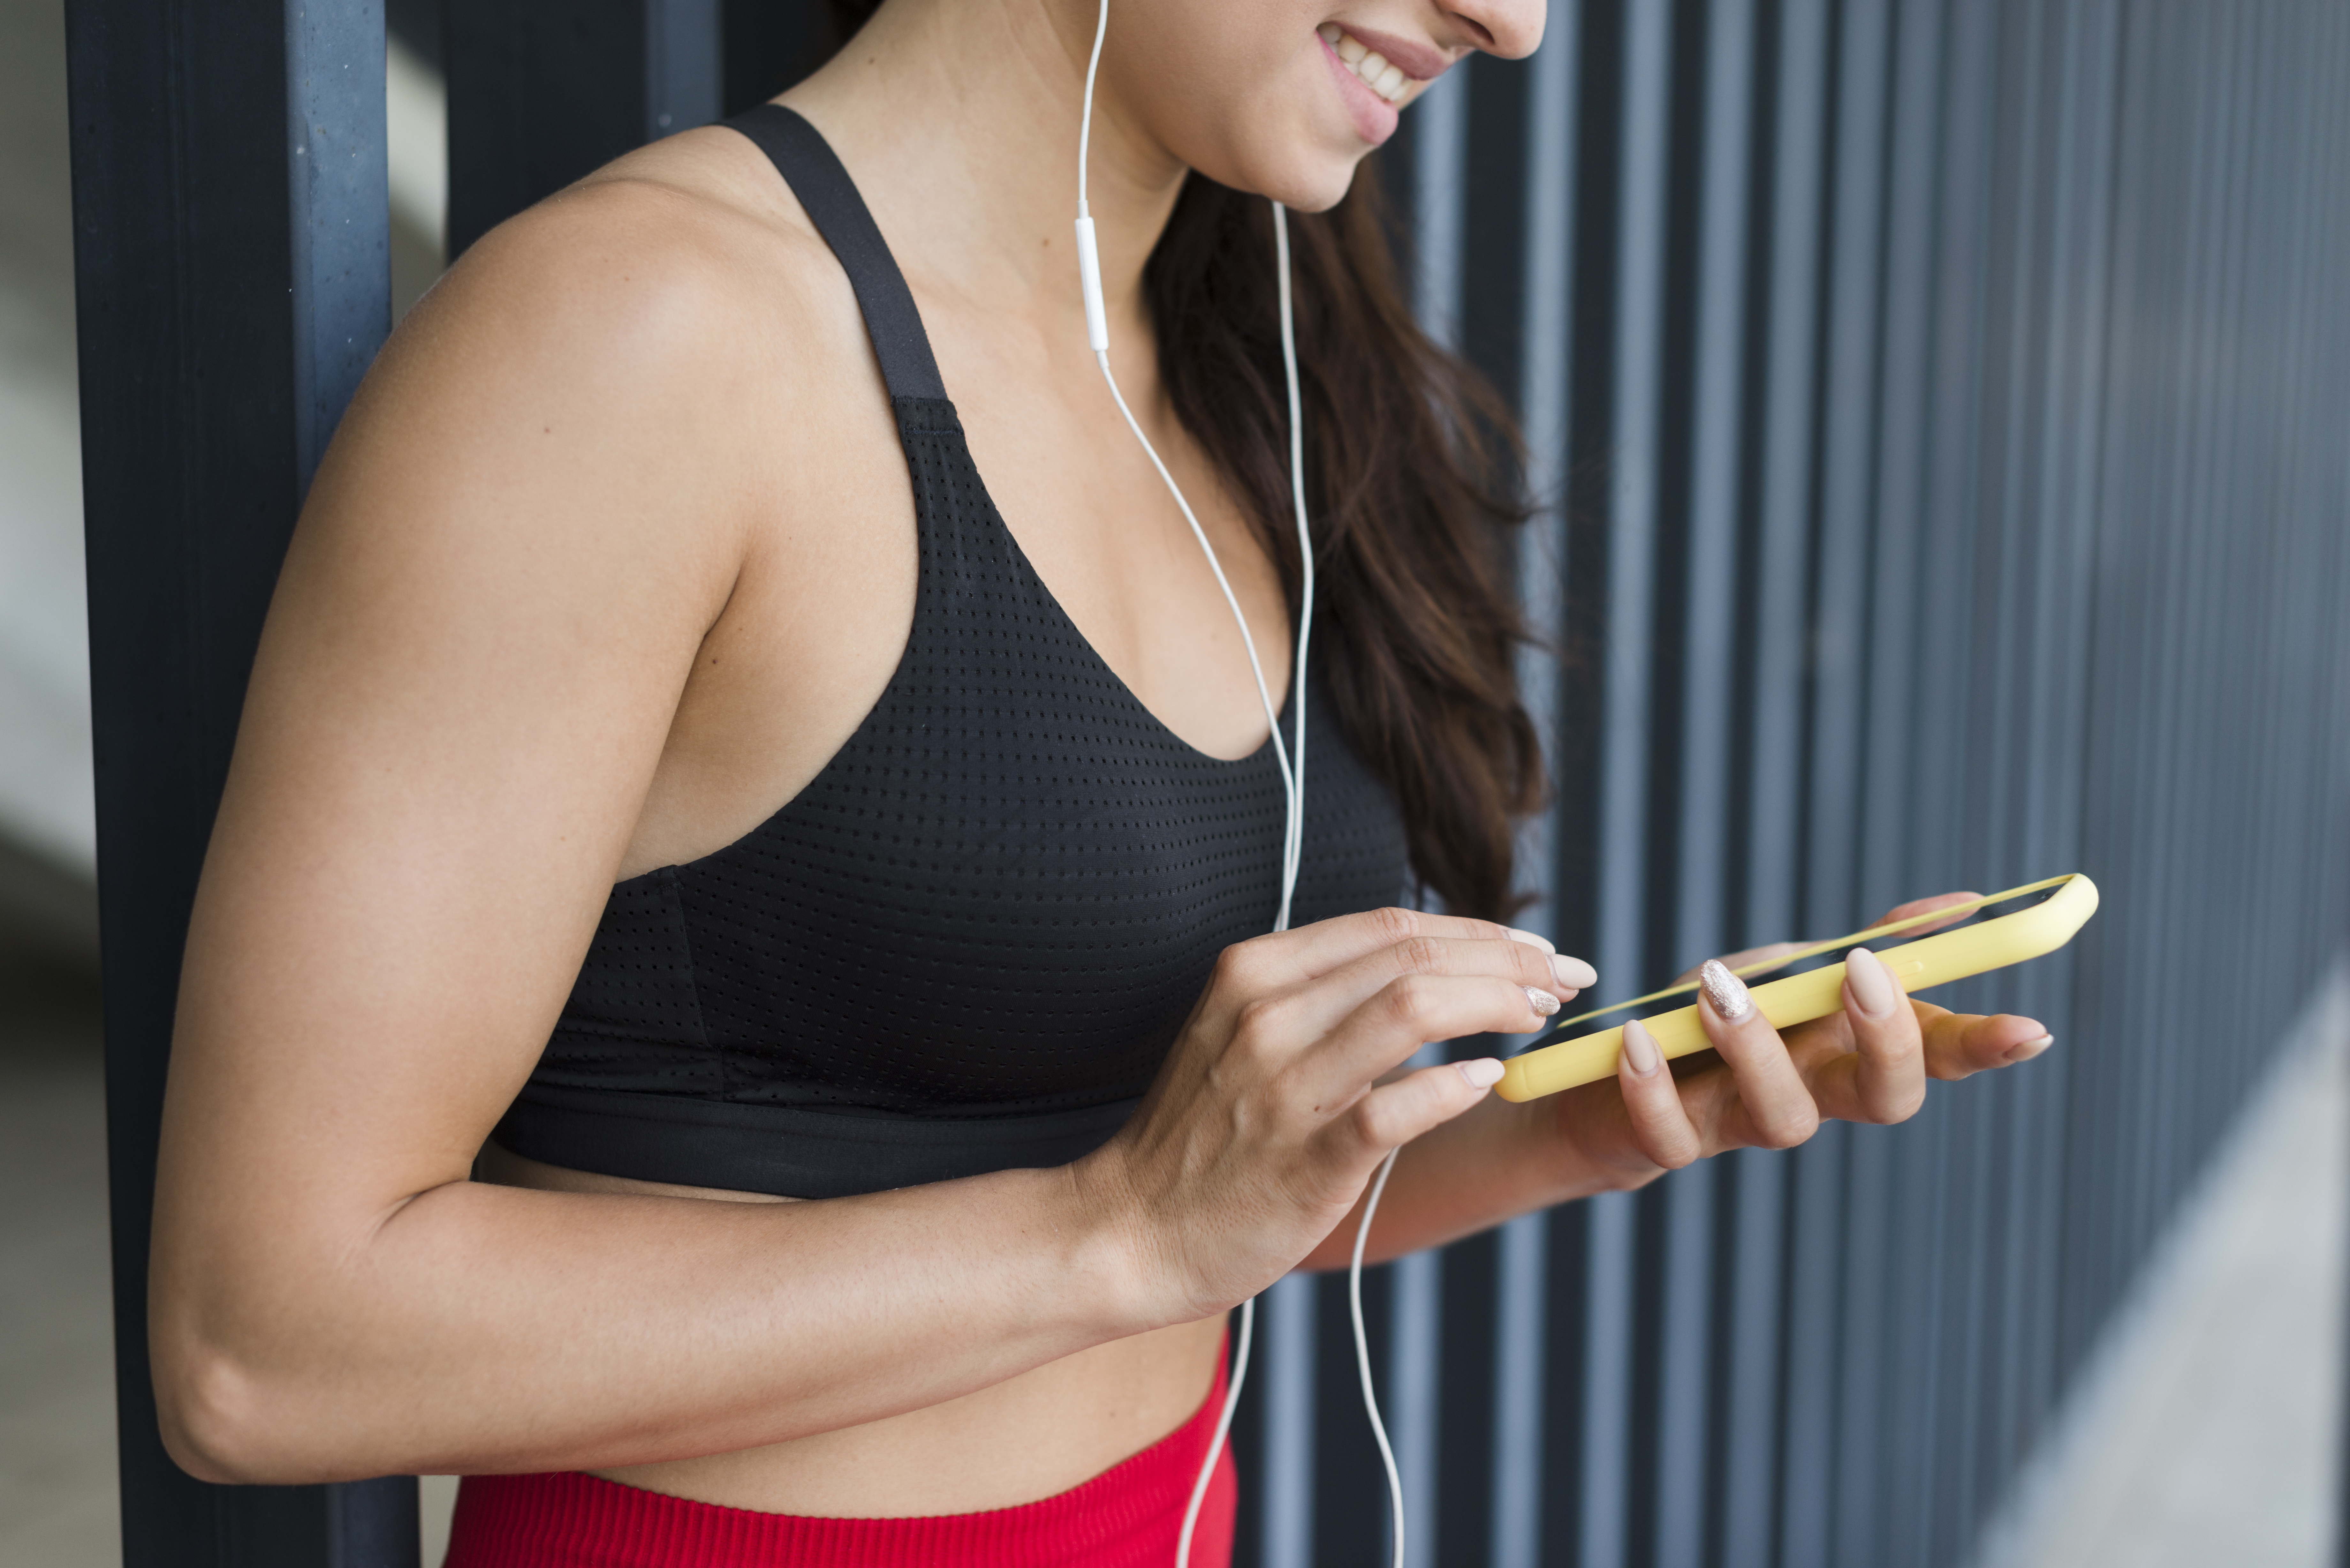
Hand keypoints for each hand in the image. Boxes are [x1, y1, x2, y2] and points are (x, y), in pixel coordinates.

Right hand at [1078, 907, 1598, 1321]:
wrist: (1129, 1230)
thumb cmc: (1200, 1139)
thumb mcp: (1245, 1035)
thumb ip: (1323, 1000)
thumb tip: (1427, 976)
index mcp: (1256, 973)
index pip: (1392, 928)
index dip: (1478, 931)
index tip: (1533, 949)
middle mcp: (1268, 1013)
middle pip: (1416, 955)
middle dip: (1508, 959)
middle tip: (1562, 978)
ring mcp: (1285, 1083)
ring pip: (1416, 1007)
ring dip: (1497, 1003)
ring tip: (1542, 1017)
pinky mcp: (1305, 1156)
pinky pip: (1398, 1106)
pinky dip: (1456, 1086)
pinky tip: (1492, 1079)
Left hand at [1543, 894, 2050, 1187]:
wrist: (1605, 1075)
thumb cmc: (1709, 1016)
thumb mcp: (1785, 968)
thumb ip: (1866, 944)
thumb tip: (1961, 905)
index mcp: (1847, 1047)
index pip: (1937, 1052)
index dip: (1986, 1047)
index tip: (2032, 1030)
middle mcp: (1813, 1092)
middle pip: (1886, 1097)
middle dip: (1887, 1039)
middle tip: (1862, 972)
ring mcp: (1745, 1124)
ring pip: (1786, 1117)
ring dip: (1756, 1045)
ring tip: (1718, 988)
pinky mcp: (1674, 1143)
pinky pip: (1675, 1134)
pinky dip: (1655, 1084)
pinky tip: (1638, 1040)